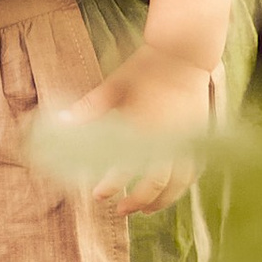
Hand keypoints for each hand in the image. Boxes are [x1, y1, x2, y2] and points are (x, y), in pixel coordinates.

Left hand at [75, 51, 220, 213]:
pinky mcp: (199, 135)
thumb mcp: (115, 85)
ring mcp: (188, 138)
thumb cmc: (146, 67)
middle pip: (158, 183)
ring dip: (164, 200)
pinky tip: (172, 190)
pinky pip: (195, 168)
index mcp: (147, 127)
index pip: (129, 167)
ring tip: (147, 210)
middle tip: (120, 210)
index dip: (113, 184)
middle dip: (138, 201)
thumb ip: (90, 108)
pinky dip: (183, 184)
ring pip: (180, 181)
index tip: (98, 194)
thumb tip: (61, 122)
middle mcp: (170, 137)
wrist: (184, 52)